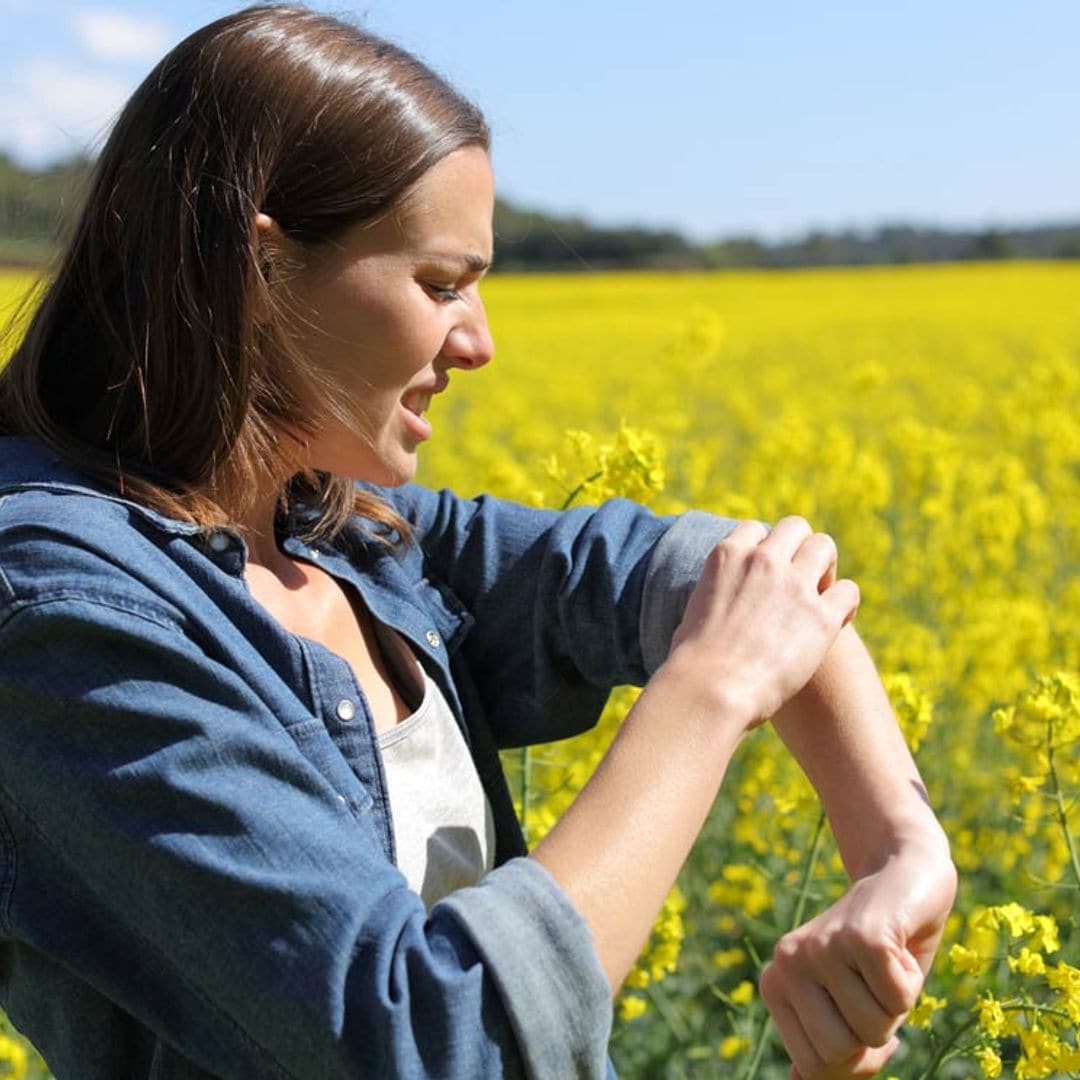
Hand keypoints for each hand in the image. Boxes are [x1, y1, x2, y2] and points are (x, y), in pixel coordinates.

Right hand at [668, 517, 859, 728]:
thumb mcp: (693, 611)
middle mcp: (763, 561)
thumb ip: (714, 595)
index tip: (767, 568)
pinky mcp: (821, 617)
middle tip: (800, 577)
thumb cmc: (692, 662)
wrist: (711, 689)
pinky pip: (848, 591)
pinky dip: (845, 603)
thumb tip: (718, 605)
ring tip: (820, 595)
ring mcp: (794, 586)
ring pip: (825, 547)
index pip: (755, 530)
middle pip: (796, 528)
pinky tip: (837, 620)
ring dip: (825, 566)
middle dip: (800, 547)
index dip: (765, 548)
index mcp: (727, 556)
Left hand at [759, 841, 957, 1078]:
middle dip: (875, 1036)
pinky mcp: (860, 936)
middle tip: (874, 985)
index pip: (815, 1068)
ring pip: (873, 1030)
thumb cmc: (879, 953)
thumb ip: (826, 1045)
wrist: (903, 875)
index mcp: (776, 985)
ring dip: (896, 1006)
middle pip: (840, 1055)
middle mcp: (787, 962)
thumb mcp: (850, 1005)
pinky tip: (898, 946)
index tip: (860, 1010)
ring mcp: (821, 946)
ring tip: (885, 962)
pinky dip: (911, 981)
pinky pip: (898, 1000)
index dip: (855, 1057)